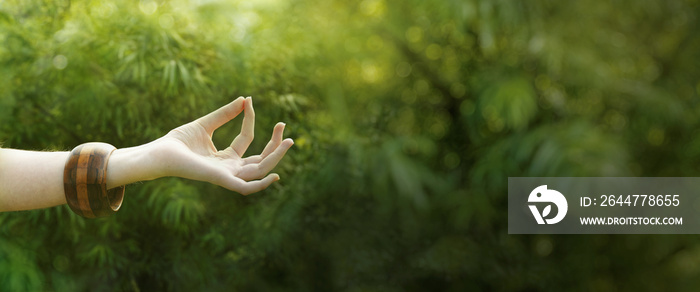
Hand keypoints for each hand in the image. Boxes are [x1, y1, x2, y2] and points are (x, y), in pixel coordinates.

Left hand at [154, 96, 292, 194]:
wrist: (162, 153)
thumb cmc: (178, 141)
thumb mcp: (206, 123)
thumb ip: (225, 114)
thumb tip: (244, 99)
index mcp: (226, 157)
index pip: (247, 139)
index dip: (250, 119)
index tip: (249, 101)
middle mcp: (230, 168)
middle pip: (261, 158)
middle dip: (275, 143)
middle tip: (284, 125)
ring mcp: (228, 176)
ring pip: (260, 170)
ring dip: (276, 157)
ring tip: (288, 141)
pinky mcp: (223, 180)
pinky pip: (247, 188)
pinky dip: (262, 185)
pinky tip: (274, 176)